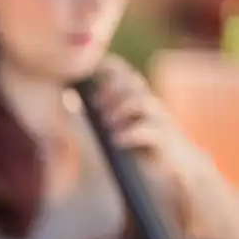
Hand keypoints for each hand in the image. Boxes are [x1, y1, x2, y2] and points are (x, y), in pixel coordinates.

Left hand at [94, 56, 206, 214]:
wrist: (171, 172)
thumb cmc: (138, 148)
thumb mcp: (115, 129)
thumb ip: (94, 113)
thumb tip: (67, 99)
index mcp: (137, 99)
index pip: (125, 73)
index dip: (110, 66)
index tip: (91, 69)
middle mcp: (150, 105)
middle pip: (134, 82)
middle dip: (113, 87)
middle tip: (95, 103)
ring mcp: (160, 121)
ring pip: (144, 102)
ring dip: (122, 108)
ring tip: (106, 122)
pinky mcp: (165, 141)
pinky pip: (150, 131)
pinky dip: (131, 133)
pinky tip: (116, 140)